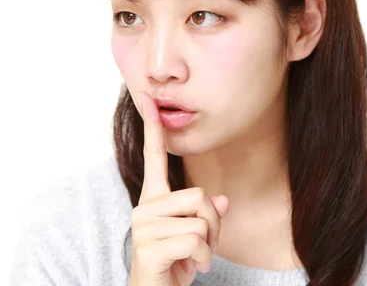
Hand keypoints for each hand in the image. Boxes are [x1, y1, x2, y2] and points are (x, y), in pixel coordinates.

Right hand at [128, 91, 229, 285]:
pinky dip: (201, 258)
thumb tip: (223, 201)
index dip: (153, 128)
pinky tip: (187, 268)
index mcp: (155, 200)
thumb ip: (206, 216)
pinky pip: (195, 240)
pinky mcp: (147, 247)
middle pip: (200, 195)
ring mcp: (143, 226)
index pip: (154, 157)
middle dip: (213, 224)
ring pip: (201, 218)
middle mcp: (145, 207)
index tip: (147, 98)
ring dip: (208, 244)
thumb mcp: (196, 239)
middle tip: (201, 247)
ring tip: (191, 258)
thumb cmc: (173, 267)